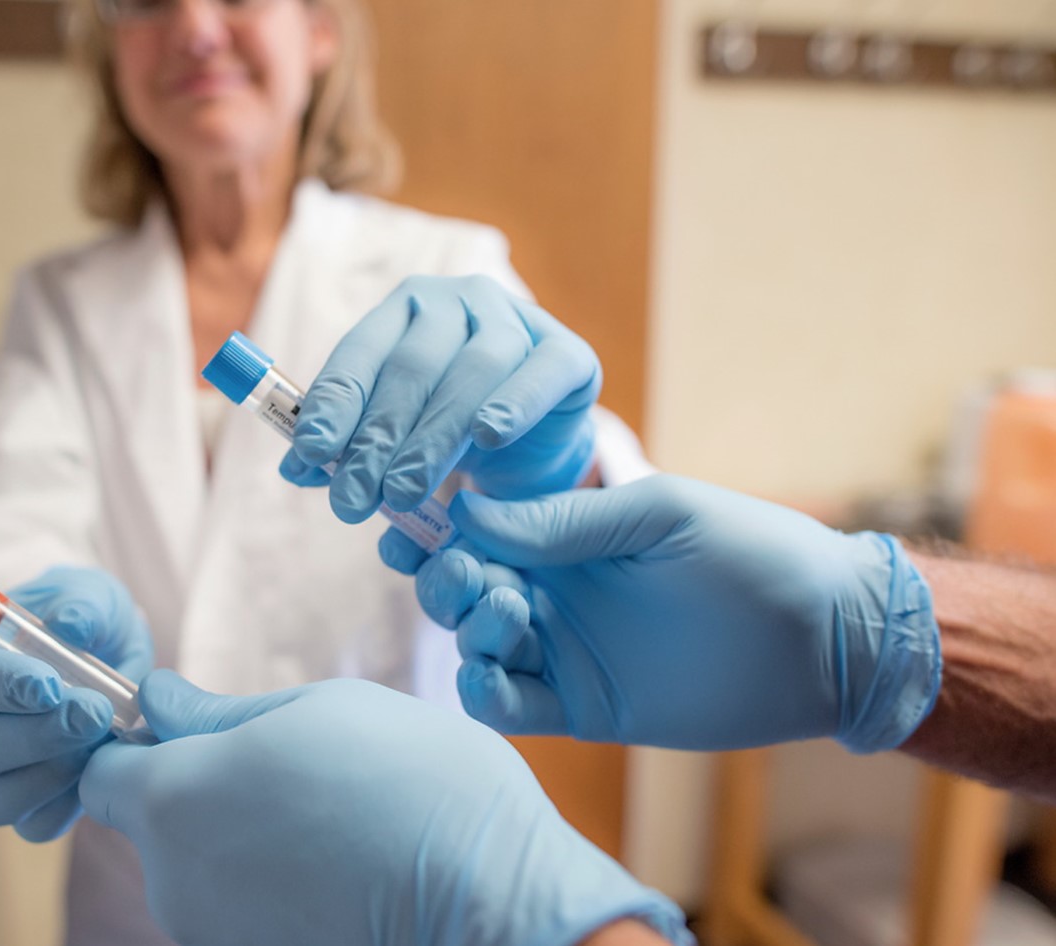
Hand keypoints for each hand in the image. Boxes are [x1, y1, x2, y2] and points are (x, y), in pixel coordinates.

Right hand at [0, 565, 152, 839]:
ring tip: (99, 743)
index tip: (47, 684)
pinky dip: (68, 805)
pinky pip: (33, 825)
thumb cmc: (86, 619)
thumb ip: (83, 603)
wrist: (112, 657)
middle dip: (32, 734)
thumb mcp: (91, 595)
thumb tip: (72, 626)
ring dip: (47, 776)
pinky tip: (100, 770)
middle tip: (93, 714)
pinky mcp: (22, 804)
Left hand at [79, 672, 689, 945]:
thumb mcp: (317, 710)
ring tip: (324, 818)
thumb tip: (155, 700)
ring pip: (197, 870)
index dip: (135, 744)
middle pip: (150, 824)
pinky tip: (335, 867)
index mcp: (176, 796)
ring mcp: (211, 932)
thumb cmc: (410, 781)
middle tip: (284, 767)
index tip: (188, 730)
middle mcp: (173, 877)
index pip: (100, 773)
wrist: (491, 897)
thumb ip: (217, 713)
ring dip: (237, 840)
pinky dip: (270, 889)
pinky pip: (238, 912)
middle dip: (196, 792)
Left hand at [280, 275, 599, 522]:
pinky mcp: (567, 352)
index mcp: (402, 310)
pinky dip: (513, 404)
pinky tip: (488, 436)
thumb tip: (295, 467)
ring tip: (402, 494)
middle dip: (376, 440)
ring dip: (432, 438)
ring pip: (471, 373)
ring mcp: (516, 319)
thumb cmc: (448, 428)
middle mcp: (457, 301)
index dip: (333, 403)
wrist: (533, 437)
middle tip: (352, 500)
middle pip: (411, 369)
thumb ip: (345, 447)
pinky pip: (540, 374)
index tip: (311, 454)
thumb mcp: (392, 438)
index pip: (359, 353)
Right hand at [415, 475, 940, 752]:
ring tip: (508, 616)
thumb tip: (469, 509)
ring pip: (477, 644)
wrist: (825, 639)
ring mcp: (565, 648)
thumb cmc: (752, 552)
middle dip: (447, 581)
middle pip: (463, 587)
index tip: (405, 528)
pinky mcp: (581, 706)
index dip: (434, 527)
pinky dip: (484, 693)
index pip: (478, 527)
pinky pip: (510, 705)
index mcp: (567, 532)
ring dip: (468, 630)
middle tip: (471, 577)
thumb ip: (567, 519)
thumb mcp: (658, 517)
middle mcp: (555, 588)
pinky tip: (489, 676)